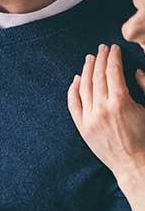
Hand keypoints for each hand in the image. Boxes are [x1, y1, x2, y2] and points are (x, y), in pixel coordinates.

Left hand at [68, 44, 144, 189]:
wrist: (133, 163)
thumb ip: (143, 87)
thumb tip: (133, 71)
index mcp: (120, 101)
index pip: (112, 72)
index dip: (112, 57)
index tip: (113, 48)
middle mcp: (101, 108)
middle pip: (97, 77)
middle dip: (99, 60)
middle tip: (101, 49)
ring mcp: (89, 119)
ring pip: (83, 88)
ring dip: (86, 71)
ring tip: (89, 59)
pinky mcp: (82, 128)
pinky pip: (73, 105)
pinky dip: (73, 91)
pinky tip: (76, 80)